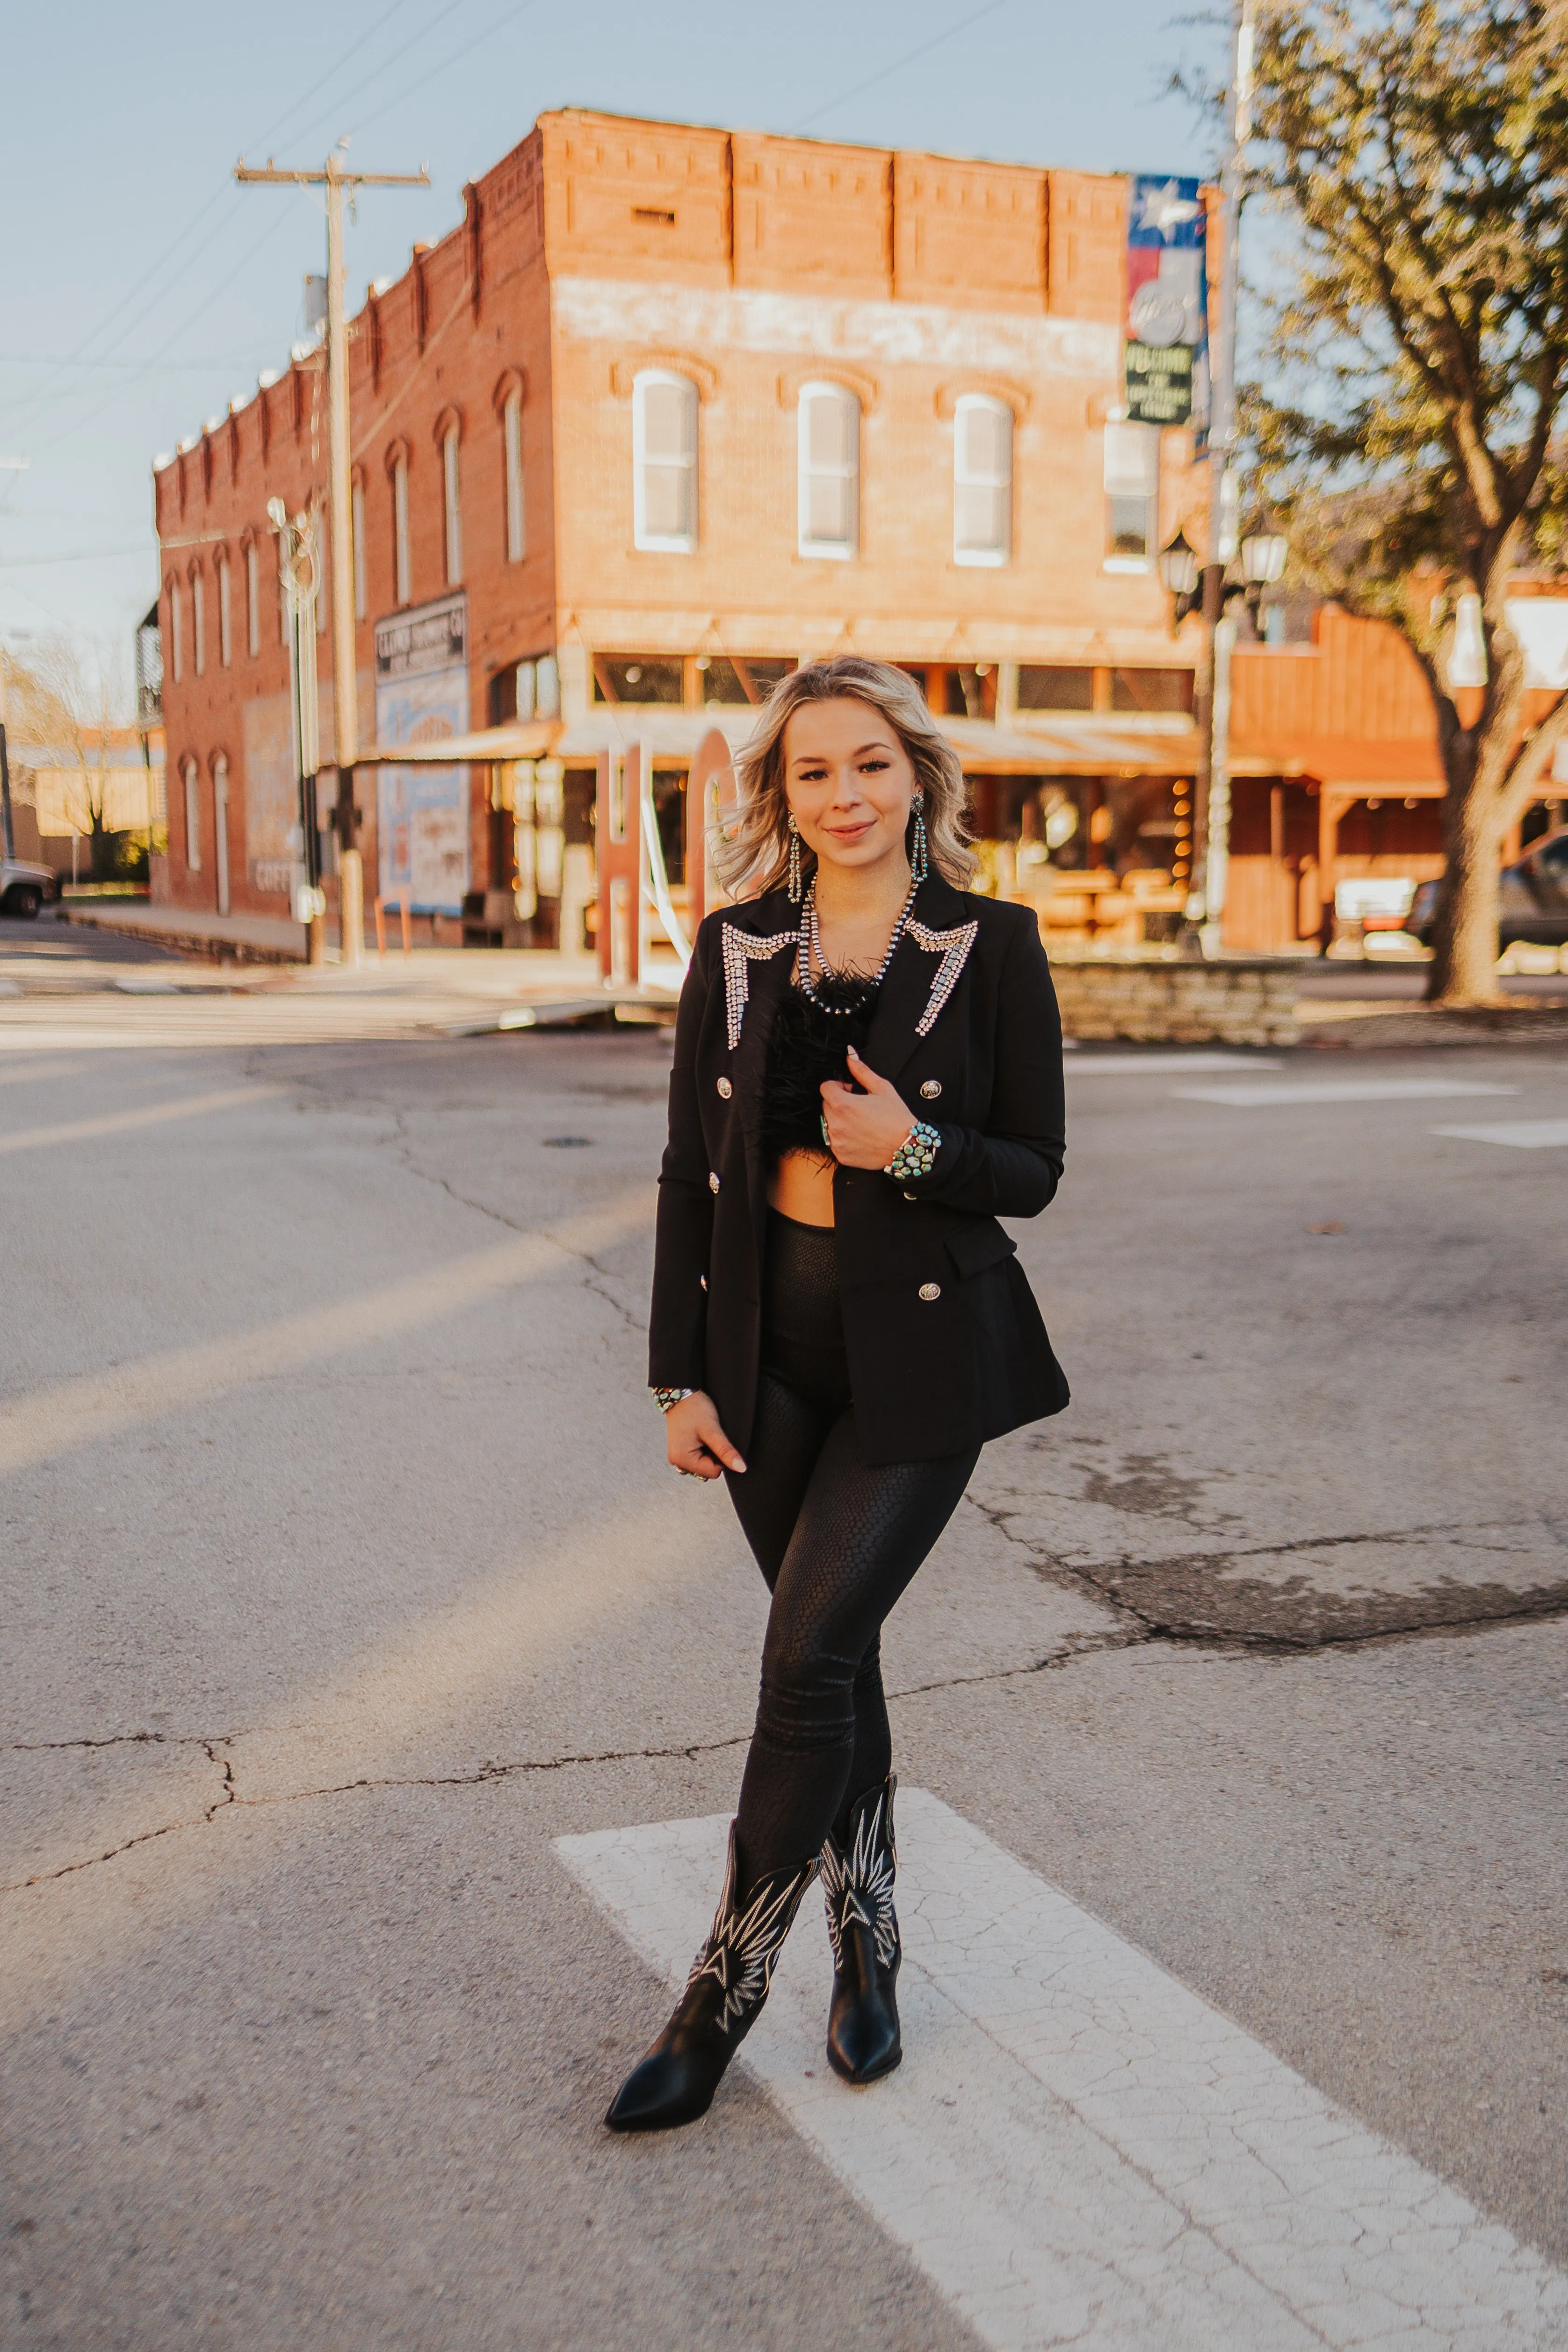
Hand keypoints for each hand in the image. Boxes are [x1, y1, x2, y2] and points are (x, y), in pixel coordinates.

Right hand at [665, 1390, 746, 1479]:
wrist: (681, 1395)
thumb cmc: (694, 1408)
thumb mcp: (713, 1430)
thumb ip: (726, 1451)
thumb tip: (740, 1468)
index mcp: (682, 1459)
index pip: (713, 1472)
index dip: (722, 1458)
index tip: (717, 1440)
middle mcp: (676, 1461)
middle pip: (707, 1471)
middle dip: (714, 1456)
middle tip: (709, 1437)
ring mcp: (677, 1457)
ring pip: (703, 1466)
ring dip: (708, 1454)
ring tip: (704, 1436)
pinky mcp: (679, 1452)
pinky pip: (697, 1460)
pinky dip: (702, 1451)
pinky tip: (700, 1438)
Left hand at [820, 1045, 917, 1169]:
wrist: (906, 1146)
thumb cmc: (896, 1116)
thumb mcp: (882, 1088)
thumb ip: (861, 1070)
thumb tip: (849, 1054)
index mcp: (843, 1105)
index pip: (825, 1088)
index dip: (838, 1086)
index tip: (851, 1091)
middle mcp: (835, 1124)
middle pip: (825, 1105)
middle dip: (838, 1102)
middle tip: (858, 1106)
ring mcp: (836, 1141)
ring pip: (828, 1124)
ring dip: (839, 1120)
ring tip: (860, 1122)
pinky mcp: (840, 1155)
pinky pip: (834, 1141)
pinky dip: (843, 1137)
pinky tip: (860, 1135)